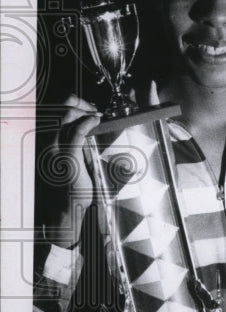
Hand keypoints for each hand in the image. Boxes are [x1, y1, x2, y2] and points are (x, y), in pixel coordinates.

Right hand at [42, 94, 100, 244]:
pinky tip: (95, 121)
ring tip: (95, 115)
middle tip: (93, 109)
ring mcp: (53, 149)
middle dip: (77, 103)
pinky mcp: (66, 158)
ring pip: (64, 116)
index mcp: (44, 141)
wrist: (66, 209)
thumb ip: (74, 141)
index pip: (50, 110)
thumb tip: (86, 124)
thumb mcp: (70, 159)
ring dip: (83, 110)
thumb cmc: (70, 186)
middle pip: (55, 108)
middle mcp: (44, 142)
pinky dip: (87, 122)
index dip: (70, 103)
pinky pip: (76, 133)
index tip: (86, 108)